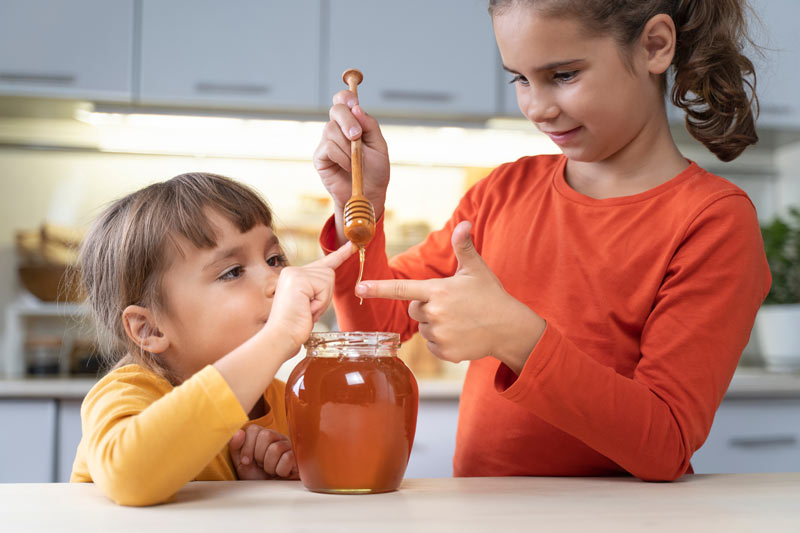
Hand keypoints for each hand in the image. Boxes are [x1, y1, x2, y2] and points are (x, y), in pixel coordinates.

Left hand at [229, 426, 297, 479]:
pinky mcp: (298, 456)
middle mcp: (276, 438)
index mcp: (262, 437)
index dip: (247, 446)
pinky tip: (281, 473)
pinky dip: (281, 470)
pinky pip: (287, 458)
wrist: (270, 494)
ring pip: (276, 448)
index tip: (247, 461)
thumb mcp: (241, 464)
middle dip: (259, 455)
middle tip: (261, 465)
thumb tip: (239, 432)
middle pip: (266, 435)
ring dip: (269, 465)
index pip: (254, 429)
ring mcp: (289, 446)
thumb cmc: (257, 478)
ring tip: (271, 471)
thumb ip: (236, 447)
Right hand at [265, 241, 355, 352]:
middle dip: (325, 296)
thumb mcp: (308, 303)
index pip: (322, 263)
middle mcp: (292, 271)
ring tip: (306, 310)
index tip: (351, 245)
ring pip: (328, 280)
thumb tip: (329, 277)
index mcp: (294, 276)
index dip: (340, 255)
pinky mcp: (298, 278)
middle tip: (308, 310)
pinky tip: (306, 309)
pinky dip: (320, 302)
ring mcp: (294, 273)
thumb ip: (316, 289)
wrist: (281, 337)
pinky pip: (324, 287)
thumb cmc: (294, 326)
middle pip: (329, 274)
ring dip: (322, 301)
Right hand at [313, 90, 389, 233]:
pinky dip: (341, 157)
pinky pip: (328, 148)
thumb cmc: (375, 171)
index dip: (346, 97)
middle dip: (347, 121)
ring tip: (356, 162)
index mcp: (353, 123)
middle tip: (357, 136)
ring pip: (331, 130)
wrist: (368, 194)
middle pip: (336, 110)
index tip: (354, 104)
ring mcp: (327, 142)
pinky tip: (348, 167)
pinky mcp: (320, 157)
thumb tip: (357, 108)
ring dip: (347, 146)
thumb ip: (370, 126)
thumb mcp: (379, 146)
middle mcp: (338, 129)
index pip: (343, 100)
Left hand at [355, 222, 545, 373]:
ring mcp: (440, 335)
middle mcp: (435, 313)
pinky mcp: (445, 352)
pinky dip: (442, 342)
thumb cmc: (491, 295)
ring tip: (459, 320)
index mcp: (437, 291)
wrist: (510, 328)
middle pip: (414, 309)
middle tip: (451, 305)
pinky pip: (431, 346)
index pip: (401, 289)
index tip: (358, 288)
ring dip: (435, 324)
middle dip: (426, 306)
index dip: (378, 288)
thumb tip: (464, 223)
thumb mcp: (476, 269)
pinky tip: (460, 335)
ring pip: (423, 328)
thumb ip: (464, 247)